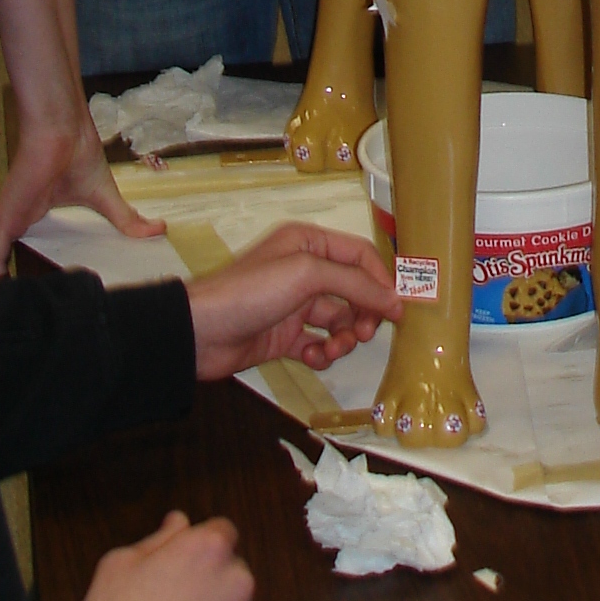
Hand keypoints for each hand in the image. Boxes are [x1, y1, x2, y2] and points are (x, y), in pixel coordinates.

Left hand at [0, 106, 165, 290]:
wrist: (63, 132)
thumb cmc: (78, 154)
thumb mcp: (104, 195)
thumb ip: (125, 218)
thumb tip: (159, 229)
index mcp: (29, 209)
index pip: (5, 236)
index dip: (1, 258)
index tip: (10, 284)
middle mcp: (11, 215)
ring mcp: (5, 217)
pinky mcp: (5, 218)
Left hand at [186, 221, 401, 379]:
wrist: (201, 332)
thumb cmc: (253, 291)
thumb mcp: (307, 276)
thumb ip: (355, 285)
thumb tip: (396, 300)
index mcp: (309, 244)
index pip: (360, 256)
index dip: (381, 280)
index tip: (398, 310)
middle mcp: (303, 270)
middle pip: (353, 291)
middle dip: (362, 314)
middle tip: (363, 335)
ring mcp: (293, 305)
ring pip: (337, 321)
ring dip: (341, 338)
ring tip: (331, 350)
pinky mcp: (283, 337)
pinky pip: (317, 344)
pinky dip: (320, 353)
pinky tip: (309, 356)